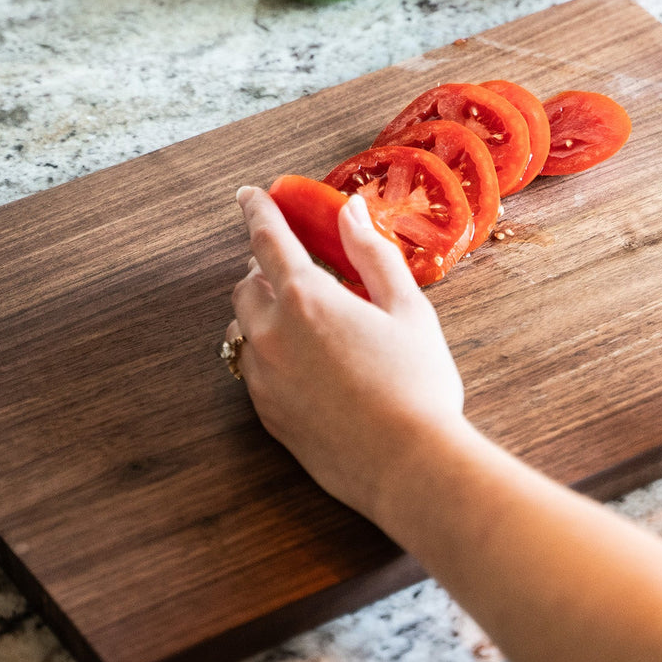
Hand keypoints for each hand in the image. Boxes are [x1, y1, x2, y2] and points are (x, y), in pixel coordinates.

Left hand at [228, 186, 464, 516]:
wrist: (407, 466)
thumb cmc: (417, 385)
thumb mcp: (407, 309)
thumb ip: (372, 254)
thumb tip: (349, 212)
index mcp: (306, 299)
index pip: (266, 240)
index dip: (257, 211)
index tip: (249, 195)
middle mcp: (271, 334)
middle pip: (246, 285)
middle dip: (264, 267)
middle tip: (296, 265)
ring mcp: (263, 377)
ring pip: (244, 328)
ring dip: (265, 311)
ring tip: (307, 318)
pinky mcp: (267, 413)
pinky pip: (255, 368)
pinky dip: (271, 352)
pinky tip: (311, 364)